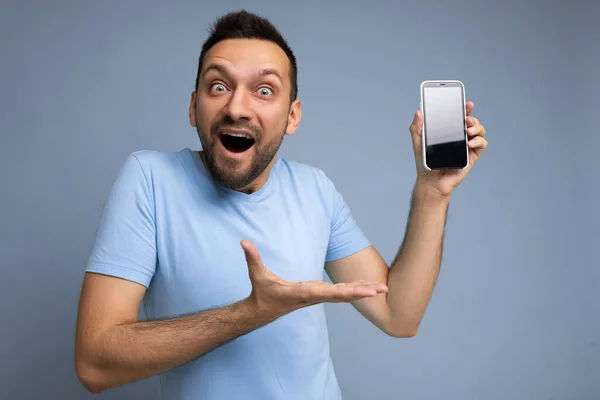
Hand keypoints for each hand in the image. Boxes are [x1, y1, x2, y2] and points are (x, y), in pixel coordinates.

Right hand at [240, 240, 387, 317]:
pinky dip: (354, 289)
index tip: (367, 291)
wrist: (262, 312)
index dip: (350, 291)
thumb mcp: (256, 274)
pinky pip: (339, 293)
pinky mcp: (318, 294)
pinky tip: (367, 286)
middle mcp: (314, 296)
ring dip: (363, 290)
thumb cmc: (261, 292)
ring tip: (382, 287)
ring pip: (344, 294)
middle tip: (384, 289)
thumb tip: (244, 242)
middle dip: (364, 291)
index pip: (331, 292)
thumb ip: (252, 258)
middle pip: (343, 295)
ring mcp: (317, 296)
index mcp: (304, 292)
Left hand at [409, 101, 487, 196]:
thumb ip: (417, 128)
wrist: (431, 181)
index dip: (465, 109)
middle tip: (467, 119)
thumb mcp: (418, 143)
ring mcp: (467, 146)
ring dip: (477, 128)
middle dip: (472, 117)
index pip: (459, 116)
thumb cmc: (425, 163)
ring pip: (479, 131)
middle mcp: (460, 137)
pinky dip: (479, 141)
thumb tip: (418, 112)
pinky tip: (470, 143)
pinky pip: (481, 145)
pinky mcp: (471, 157)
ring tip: (468, 131)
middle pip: (472, 122)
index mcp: (449, 131)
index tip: (466, 104)